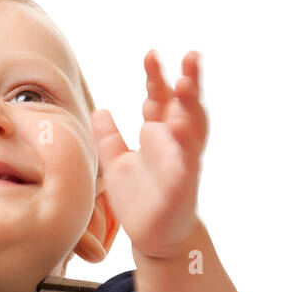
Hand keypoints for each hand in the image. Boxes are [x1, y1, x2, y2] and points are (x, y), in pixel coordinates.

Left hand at [90, 50, 207, 259]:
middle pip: (184, 106)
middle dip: (187, 81)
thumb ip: (109, 138)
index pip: (159, 98)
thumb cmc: (140, 199)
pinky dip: (185, 149)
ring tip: (187, 84)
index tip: (150, 54)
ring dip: (192, 106)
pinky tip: (182, 131)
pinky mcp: (182, 186)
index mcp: (158, 134)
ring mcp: (181, 163)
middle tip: (188, 55)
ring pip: (192, 129)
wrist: (153, 237)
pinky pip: (186, 164)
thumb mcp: (117, 164)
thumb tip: (99, 110)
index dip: (155, 77)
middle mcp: (173, 143)